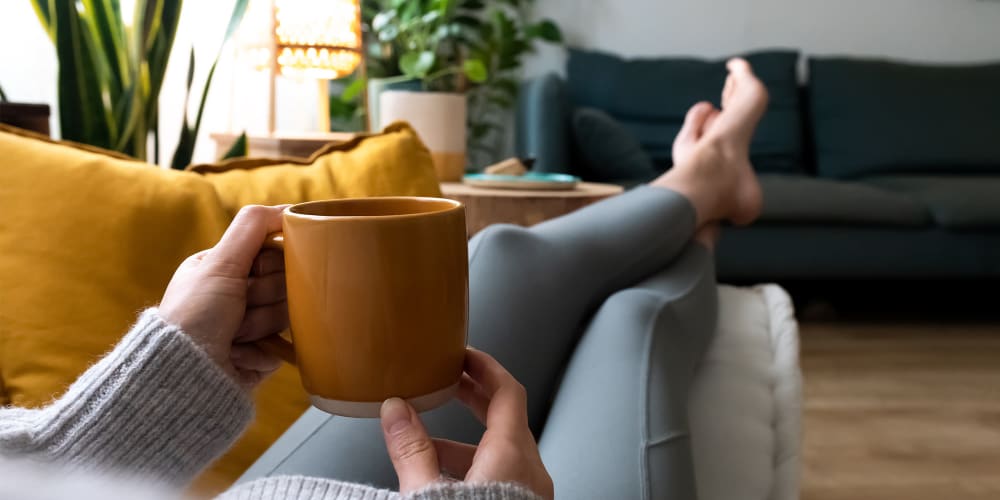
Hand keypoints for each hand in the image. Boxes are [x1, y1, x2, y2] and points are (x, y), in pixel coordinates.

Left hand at [159, 205, 288, 386]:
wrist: (185, 374)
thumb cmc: (194, 315)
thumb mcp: (219, 262)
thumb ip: (252, 227)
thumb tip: (288, 208)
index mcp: (225, 269)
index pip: (275, 254)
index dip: (270, 264)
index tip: (251, 274)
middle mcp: (238, 295)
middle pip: (285, 285)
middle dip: (262, 298)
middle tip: (236, 309)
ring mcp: (251, 326)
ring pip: (287, 316)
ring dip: (259, 326)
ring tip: (232, 337)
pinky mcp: (262, 355)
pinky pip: (285, 347)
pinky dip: (262, 352)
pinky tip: (239, 355)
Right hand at [380, 349, 552, 498]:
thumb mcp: (430, 491)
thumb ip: (411, 450)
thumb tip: (396, 412)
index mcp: (512, 456)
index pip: (508, 391)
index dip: (486, 368)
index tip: (466, 356)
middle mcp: (531, 472)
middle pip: (507, 418)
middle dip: (475, 398)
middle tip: (450, 383)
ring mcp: (533, 493)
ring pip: (504, 453)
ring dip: (469, 442)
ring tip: (430, 445)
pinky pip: (507, 477)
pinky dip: (479, 467)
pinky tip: (446, 478)